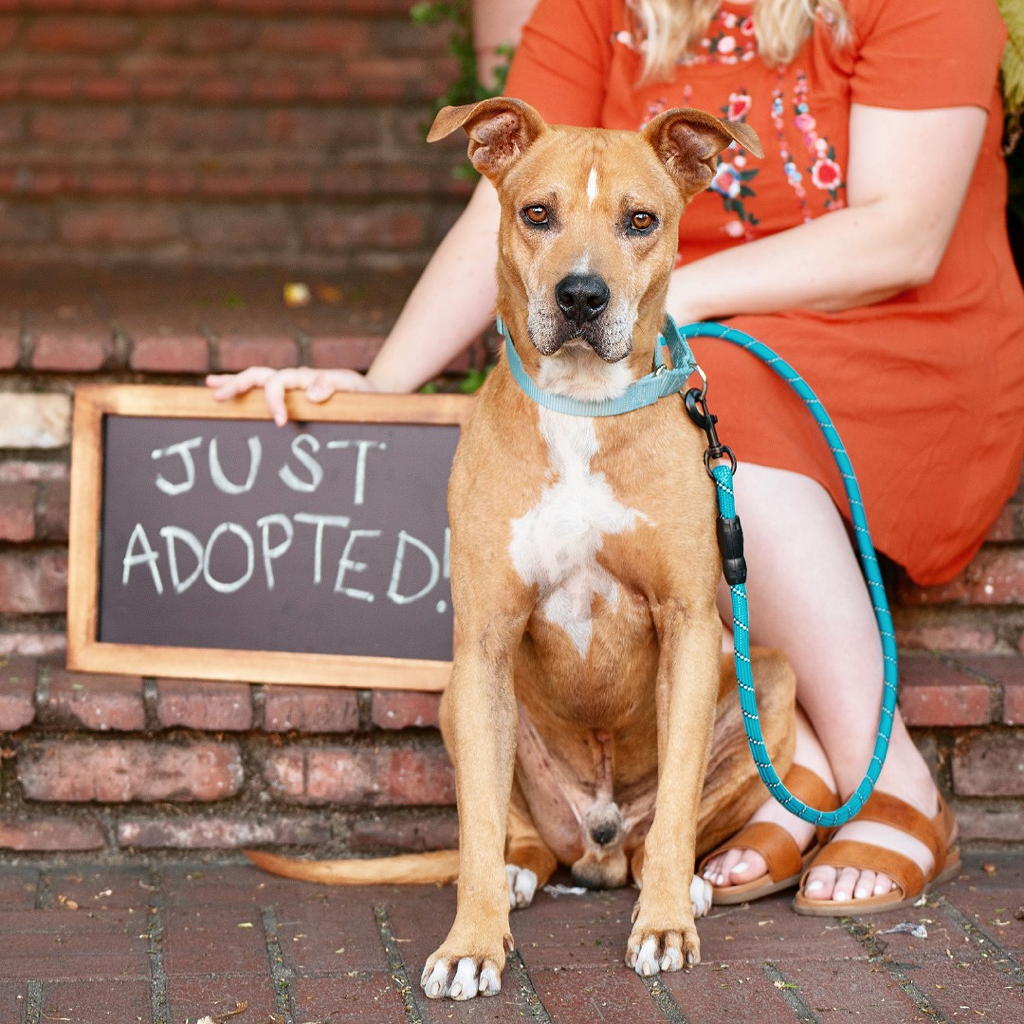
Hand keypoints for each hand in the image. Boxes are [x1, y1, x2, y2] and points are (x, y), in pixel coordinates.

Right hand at [205, 366, 377, 425]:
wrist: (371, 393)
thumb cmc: (363, 394)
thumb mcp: (351, 388)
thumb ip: (332, 387)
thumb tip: (310, 394)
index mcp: (304, 377)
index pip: (278, 383)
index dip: (274, 401)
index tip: (280, 422)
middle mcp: (293, 378)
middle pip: (258, 376)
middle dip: (237, 386)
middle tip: (218, 398)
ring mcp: (289, 384)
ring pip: (255, 379)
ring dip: (233, 383)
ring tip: (211, 388)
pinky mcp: (290, 393)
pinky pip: (262, 388)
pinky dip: (242, 388)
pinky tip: (221, 389)